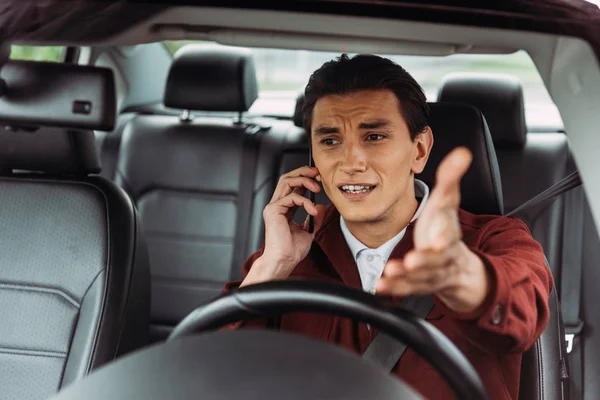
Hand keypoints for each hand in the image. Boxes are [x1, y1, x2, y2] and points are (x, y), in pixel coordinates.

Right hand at [242, 166, 325, 285]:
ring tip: (317, 187)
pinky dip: (305, 201)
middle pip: (287, 178)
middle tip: (317, 172)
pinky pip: (291, 197)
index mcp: (284, 209)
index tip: (319, 177)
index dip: (305, 178)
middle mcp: (277, 205)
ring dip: (304, 180)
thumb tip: (320, 206)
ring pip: (286, 181)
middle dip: (303, 172)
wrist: (284, 261)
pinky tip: (312, 210)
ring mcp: (274, 207)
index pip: (293, 186)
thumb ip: (313, 218)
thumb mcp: (308, 231)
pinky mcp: (273, 210)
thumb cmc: (292, 250)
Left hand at [376, 147, 490, 313]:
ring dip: (405, 277)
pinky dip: (393, 289)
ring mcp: (429, 273)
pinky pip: (406, 288)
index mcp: (448, 237)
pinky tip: (379, 286)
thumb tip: (462, 152)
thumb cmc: (444, 227)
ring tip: (390, 273)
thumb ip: (450, 178)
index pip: (449, 239)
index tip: (436, 244)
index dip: (443, 242)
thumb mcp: (448, 202)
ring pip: (419, 278)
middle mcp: (442, 258)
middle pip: (434, 262)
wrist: (455, 262)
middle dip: (423, 262)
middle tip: (410, 262)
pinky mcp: (417, 283)